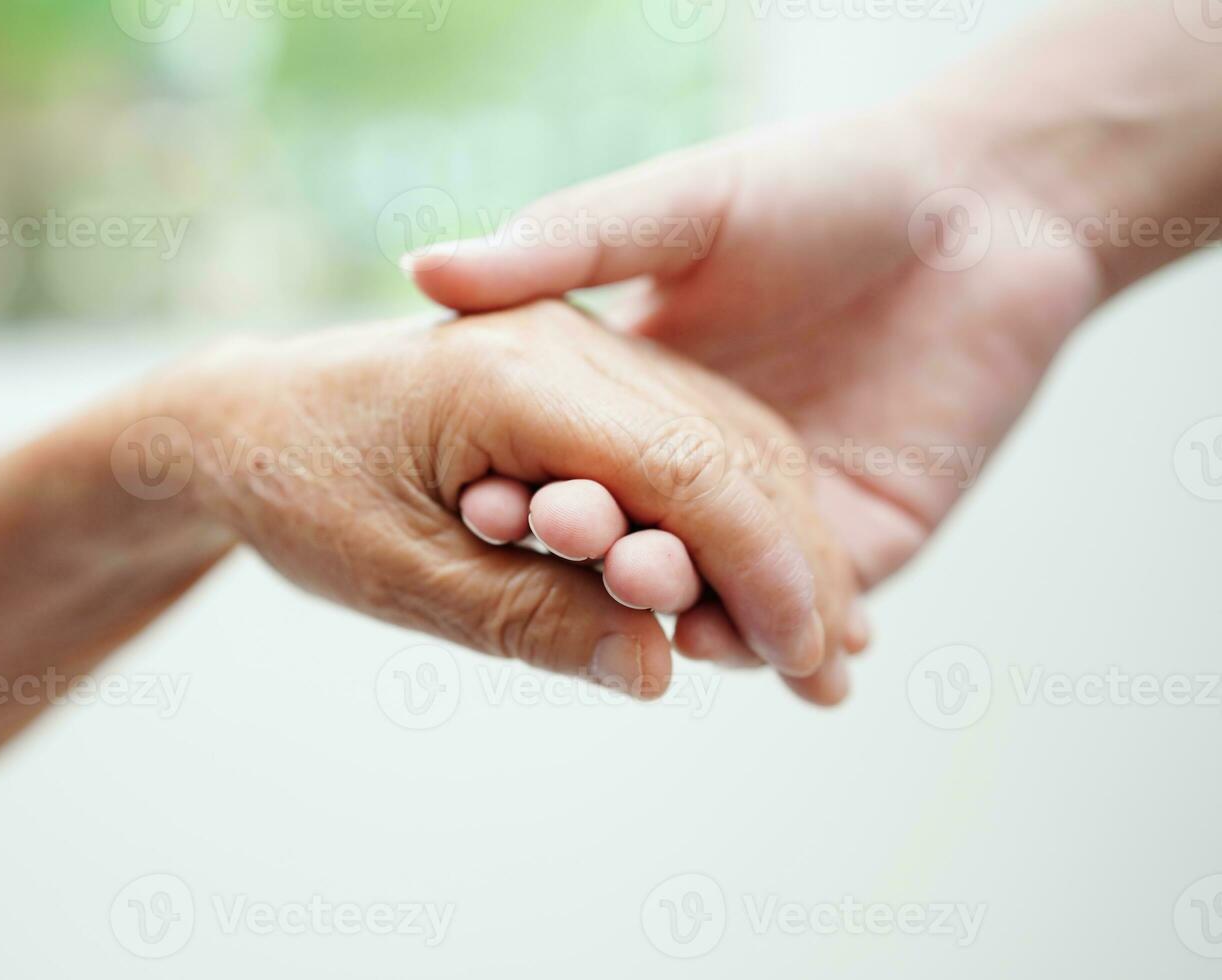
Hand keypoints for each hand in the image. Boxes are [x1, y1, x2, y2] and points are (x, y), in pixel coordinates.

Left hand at [154, 301, 859, 701]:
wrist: (246, 421)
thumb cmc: (300, 492)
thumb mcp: (395, 577)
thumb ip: (528, 619)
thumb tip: (657, 669)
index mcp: (514, 375)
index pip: (686, 472)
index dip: (762, 572)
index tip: (811, 664)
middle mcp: (562, 339)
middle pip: (725, 449)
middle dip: (792, 561)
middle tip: (837, 670)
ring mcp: (575, 342)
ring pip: (721, 435)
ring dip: (777, 534)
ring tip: (818, 637)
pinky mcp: (579, 369)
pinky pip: (684, 430)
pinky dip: (732, 505)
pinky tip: (755, 573)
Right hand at [407, 102, 1106, 586]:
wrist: (996, 203)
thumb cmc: (829, 180)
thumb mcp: (677, 205)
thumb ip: (562, 242)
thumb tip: (422, 270)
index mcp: (650, 387)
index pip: (571, 461)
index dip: (527, 484)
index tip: (479, 499)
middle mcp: (708, 458)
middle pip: (636, 532)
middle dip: (595, 549)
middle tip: (562, 545)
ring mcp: (785, 505)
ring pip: (711, 586)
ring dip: (667, 603)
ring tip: (638, 596)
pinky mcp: (866, 538)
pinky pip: (802, 608)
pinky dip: (756, 635)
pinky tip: (718, 644)